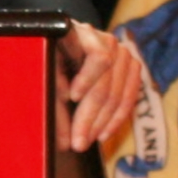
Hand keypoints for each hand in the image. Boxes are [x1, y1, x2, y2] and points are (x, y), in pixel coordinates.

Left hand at [56, 20, 140, 152]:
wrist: (64, 47)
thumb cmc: (51, 61)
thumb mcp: (47, 76)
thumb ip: (53, 105)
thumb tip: (65, 143)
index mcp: (80, 34)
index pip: (97, 56)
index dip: (87, 79)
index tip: (71, 97)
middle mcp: (106, 40)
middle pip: (106, 83)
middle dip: (90, 117)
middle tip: (78, 142)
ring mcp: (122, 52)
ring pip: (118, 93)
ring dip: (102, 122)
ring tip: (86, 141)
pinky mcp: (131, 66)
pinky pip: (129, 97)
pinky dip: (116, 119)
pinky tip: (103, 134)